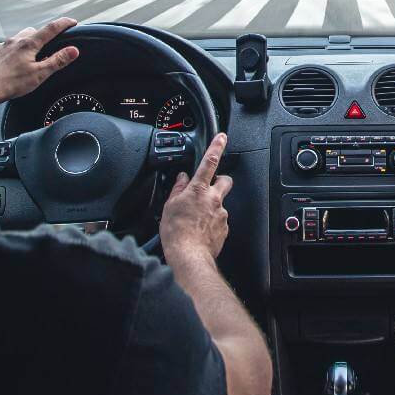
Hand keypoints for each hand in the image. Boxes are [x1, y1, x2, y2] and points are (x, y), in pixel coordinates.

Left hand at [0, 18, 79, 105]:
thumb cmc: (11, 83)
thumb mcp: (40, 74)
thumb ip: (57, 60)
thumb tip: (73, 50)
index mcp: (29, 44)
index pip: (51, 29)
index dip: (63, 24)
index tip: (72, 22)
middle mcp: (14, 41)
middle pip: (32, 32)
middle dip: (41, 36)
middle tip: (46, 47)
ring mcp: (0, 46)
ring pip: (16, 39)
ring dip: (23, 44)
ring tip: (26, 58)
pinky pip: (2, 48)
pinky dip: (8, 52)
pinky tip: (8, 63)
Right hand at [160, 133, 231, 262]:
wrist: (189, 257)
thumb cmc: (176, 234)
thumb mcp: (169, 207)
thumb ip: (177, 189)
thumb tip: (181, 178)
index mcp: (198, 190)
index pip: (210, 161)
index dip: (216, 146)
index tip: (222, 137)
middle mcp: (213, 199)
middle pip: (225, 180)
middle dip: (220, 179)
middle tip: (210, 186)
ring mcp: (221, 214)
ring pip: (220, 202)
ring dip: (211, 206)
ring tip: (197, 218)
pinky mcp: (224, 228)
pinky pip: (219, 220)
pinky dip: (212, 222)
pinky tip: (201, 230)